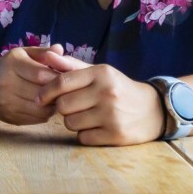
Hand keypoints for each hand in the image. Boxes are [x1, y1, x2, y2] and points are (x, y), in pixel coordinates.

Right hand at [0, 44, 63, 124]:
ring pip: (41, 109)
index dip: (57, 78)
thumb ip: (42, 52)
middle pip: (42, 93)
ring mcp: (7, 104)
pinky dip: (46, 113)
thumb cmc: (9, 66)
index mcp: (11, 65)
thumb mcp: (23, 54)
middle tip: (65, 90)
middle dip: (57, 92)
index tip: (65, 78)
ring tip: (56, 97)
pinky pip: (37, 119)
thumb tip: (60, 49)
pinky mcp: (10, 118)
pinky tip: (46, 105)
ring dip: (54, 104)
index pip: (40, 74)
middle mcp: (6, 84)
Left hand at [36, 52, 164, 145]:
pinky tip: (95, 127)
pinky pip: (83, 137)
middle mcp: (107, 93)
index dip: (46, 91)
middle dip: (62, 107)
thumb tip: (46, 55)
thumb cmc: (117, 88)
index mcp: (101, 73)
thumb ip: (71, 65)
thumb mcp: (98, 72)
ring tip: (85, 116)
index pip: (62, 82)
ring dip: (72, 122)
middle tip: (72, 106)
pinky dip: (84, 134)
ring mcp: (112, 115)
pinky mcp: (116, 134)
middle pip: (63, 105)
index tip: (39, 97)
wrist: (152, 110)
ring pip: (70, 123)